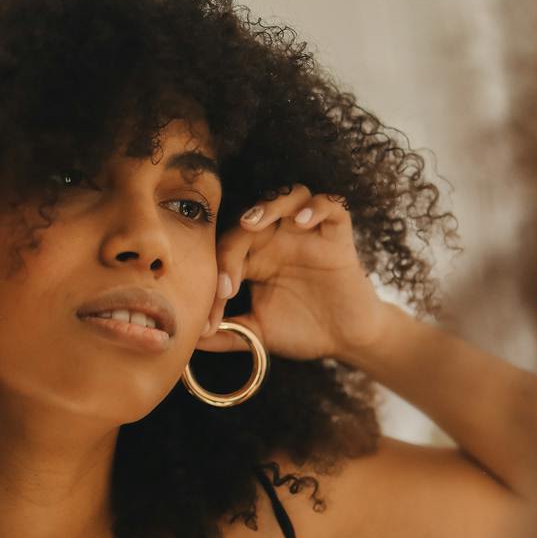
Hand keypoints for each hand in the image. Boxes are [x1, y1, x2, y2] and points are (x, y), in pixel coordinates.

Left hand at [196, 186, 388, 360]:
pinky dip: (316, 207)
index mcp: (256, 257)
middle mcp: (279, 238)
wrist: (345, 340)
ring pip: (288, 195)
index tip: (213, 310)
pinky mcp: (338, 236)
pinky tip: (302, 222)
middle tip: (226, 279)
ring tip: (253, 223)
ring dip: (269, 204)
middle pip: (250, 217)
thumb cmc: (302, 332)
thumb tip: (191, 342)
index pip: (226, 248)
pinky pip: (330, 204)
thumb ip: (227, 335)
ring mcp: (309, 233)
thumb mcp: (256, 335)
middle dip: (232, 244)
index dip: (215, 272)